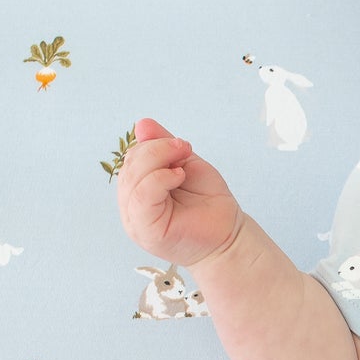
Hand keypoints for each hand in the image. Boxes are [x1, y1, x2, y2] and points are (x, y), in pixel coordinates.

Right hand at [115, 117, 242, 265]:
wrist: (229, 235)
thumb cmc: (209, 203)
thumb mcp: (185, 164)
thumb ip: (162, 146)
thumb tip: (142, 124)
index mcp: (138, 190)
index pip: (132, 159)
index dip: (153, 145)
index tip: (181, 145)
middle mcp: (131, 205)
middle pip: (129, 165)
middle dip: (156, 150)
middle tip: (183, 150)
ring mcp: (134, 219)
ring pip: (132, 178)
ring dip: (158, 162)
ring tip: (182, 168)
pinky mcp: (144, 229)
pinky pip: (141, 196)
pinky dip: (159, 179)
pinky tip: (178, 177)